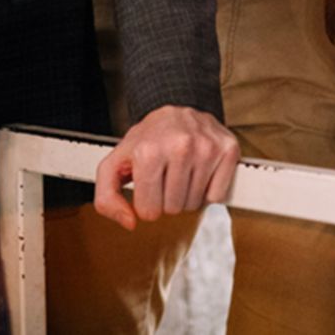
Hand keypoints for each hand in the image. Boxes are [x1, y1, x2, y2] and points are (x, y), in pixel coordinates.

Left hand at [92, 105, 238, 228]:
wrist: (175, 112)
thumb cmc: (146, 141)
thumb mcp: (114, 165)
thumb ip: (106, 199)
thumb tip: (130, 222)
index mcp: (148, 151)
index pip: (149, 211)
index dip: (146, 203)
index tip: (148, 185)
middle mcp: (180, 146)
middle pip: (173, 209)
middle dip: (167, 199)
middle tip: (166, 176)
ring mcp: (207, 147)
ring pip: (195, 204)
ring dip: (187, 194)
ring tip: (181, 172)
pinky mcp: (228, 149)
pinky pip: (217, 196)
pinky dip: (208, 190)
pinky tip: (199, 171)